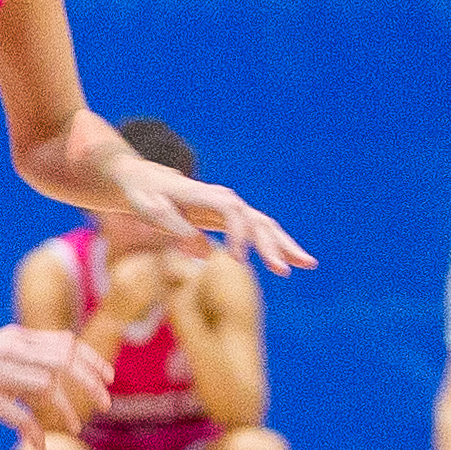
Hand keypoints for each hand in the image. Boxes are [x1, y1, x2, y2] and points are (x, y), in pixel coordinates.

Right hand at [0, 322, 104, 436]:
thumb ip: (19, 354)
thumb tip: (49, 372)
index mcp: (14, 336)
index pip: (65, 342)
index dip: (92, 359)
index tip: (108, 377)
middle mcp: (10, 351)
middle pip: (64, 362)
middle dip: (90, 383)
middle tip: (105, 404)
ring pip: (46, 388)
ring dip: (65, 410)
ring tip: (73, 427)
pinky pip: (19, 417)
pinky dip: (34, 433)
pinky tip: (38, 446)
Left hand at [127, 163, 316, 274]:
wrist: (145, 179)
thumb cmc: (142, 194)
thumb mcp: (148, 207)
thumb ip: (170, 222)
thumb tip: (196, 241)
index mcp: (205, 196)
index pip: (232, 213)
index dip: (239, 235)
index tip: (238, 261)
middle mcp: (224, 200)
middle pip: (256, 221)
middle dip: (271, 245)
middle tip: (284, 270)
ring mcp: (230, 208)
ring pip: (264, 226)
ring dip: (284, 245)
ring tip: (307, 264)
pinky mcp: (231, 218)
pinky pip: (258, 231)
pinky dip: (276, 245)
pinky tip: (291, 262)